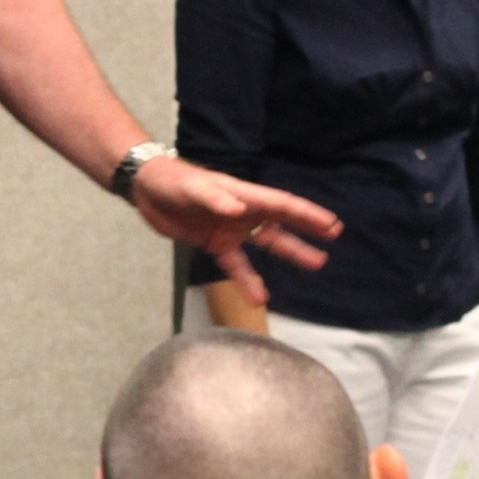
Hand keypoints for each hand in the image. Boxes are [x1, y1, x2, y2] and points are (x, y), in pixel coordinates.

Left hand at [126, 159, 338, 301]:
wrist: (145, 190)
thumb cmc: (171, 181)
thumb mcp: (191, 188)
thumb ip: (214, 198)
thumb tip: (239, 210)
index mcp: (242, 195)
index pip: (281, 205)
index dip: (306, 214)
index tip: (330, 224)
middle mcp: (242, 212)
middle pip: (281, 222)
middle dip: (307, 229)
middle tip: (333, 236)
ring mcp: (231, 229)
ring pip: (266, 243)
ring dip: (290, 253)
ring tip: (316, 263)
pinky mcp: (214, 243)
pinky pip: (236, 265)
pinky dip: (247, 280)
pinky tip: (260, 297)